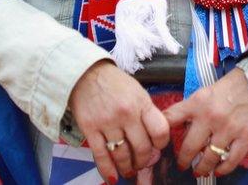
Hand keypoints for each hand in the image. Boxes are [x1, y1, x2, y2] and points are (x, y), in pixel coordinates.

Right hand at [68, 61, 169, 182]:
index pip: (160, 131)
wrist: (86, 73)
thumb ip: (147, 113)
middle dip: (144, 161)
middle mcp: (126, 114)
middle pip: (142, 148)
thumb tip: (154, 140)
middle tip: (142, 163)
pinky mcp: (90, 129)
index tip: (158, 148)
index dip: (161, 144)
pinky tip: (112, 177)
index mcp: (142, 103)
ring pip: (122, 155)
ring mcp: (107, 122)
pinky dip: (107, 170)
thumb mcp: (138, 92)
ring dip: (127, 167)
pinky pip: (101, 156)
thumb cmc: (115, 83)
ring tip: (128, 170)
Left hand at [163, 69, 247, 176]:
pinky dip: (223, 169)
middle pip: (189, 147)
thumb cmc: (231, 87)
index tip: (160, 144)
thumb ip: (191, 108)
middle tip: (182, 165)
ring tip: (199, 171)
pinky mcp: (245, 137)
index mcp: (197, 103)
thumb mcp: (205, 92)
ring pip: (209, 158)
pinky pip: (231, 160)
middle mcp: (210, 117)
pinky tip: (219, 171)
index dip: (161, 134)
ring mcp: (228, 129)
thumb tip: (177, 126)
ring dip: (202, 168)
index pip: (171, 119)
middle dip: (183, 160)